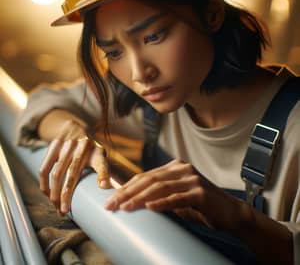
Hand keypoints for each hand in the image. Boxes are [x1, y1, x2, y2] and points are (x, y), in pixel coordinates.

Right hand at [39, 119, 110, 214]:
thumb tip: (106, 190)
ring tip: (55, 206)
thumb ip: (103, 172)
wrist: (75, 128)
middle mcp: (83, 147)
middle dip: (67, 195)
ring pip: (57, 173)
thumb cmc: (90, 149)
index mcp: (97, 152)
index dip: (103, 175)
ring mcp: (67, 145)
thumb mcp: (100, 156)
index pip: (101, 163)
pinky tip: (46, 194)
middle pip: (73, 174)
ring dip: (54, 192)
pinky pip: (45, 168)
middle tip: (64, 211)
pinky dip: (44, 183)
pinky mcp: (54, 146)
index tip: (103, 186)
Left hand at [105, 159, 244, 230]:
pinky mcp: (200, 193)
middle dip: (127, 192)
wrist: (231, 213)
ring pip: (160, 187)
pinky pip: (177, 198)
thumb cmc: (201, 206)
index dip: (127, 187)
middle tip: (111, 204)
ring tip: (125, 207)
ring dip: (140, 198)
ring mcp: (192, 179)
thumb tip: (134, 201)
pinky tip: (150, 208)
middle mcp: (182, 169)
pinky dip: (162, 203)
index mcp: (175, 167)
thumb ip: (160, 195)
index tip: (111, 198)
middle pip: (149, 180)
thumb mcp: (177, 197)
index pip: (146, 176)